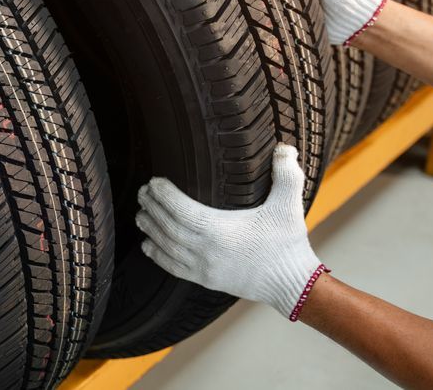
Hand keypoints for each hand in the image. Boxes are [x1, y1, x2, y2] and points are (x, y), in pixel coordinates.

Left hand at [136, 143, 326, 319]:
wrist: (292, 284)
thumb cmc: (288, 243)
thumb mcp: (289, 206)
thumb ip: (287, 175)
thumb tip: (285, 147)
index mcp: (220, 230)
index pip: (182, 210)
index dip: (164, 195)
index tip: (153, 182)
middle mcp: (207, 251)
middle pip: (169, 227)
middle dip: (153, 208)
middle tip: (143, 192)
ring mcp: (204, 268)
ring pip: (167, 247)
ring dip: (151, 229)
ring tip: (140, 214)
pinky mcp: (206, 280)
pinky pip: (174, 268)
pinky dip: (158, 256)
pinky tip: (148, 245)